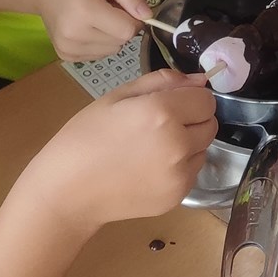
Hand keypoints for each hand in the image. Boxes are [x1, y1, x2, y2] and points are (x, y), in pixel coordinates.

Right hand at [23, 68, 217, 233]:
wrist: (67, 191)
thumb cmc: (85, 137)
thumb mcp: (117, 97)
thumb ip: (162, 82)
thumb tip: (199, 80)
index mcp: (162, 113)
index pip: (206, 99)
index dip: (190, 98)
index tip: (169, 102)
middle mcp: (178, 144)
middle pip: (210, 124)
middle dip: (192, 119)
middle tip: (159, 124)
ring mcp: (180, 175)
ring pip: (203, 148)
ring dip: (188, 143)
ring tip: (152, 147)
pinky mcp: (177, 197)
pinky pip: (192, 172)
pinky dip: (179, 166)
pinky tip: (149, 167)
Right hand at [32, 0, 151, 61]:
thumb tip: (148, 15)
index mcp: (84, 11)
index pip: (128, 30)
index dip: (133, 17)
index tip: (122, 4)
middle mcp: (74, 36)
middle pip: (121, 41)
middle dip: (122, 25)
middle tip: (106, 6)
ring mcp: (68, 49)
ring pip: (112, 50)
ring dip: (112, 35)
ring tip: (96, 15)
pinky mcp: (66, 56)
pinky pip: (99, 54)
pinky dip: (100, 42)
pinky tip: (87, 26)